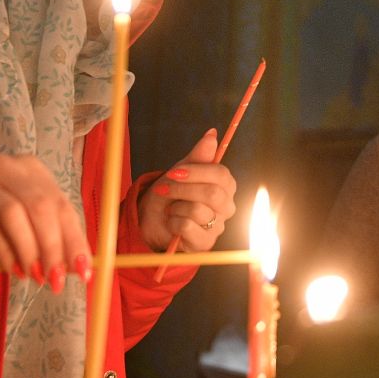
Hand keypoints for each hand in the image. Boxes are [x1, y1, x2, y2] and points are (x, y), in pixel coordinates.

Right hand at [0, 152, 89, 289]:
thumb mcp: (30, 221)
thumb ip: (55, 238)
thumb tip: (80, 268)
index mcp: (32, 169)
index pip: (61, 204)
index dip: (74, 239)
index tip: (82, 271)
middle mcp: (7, 167)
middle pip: (38, 205)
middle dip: (51, 247)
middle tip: (54, 279)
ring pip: (12, 213)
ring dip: (27, 250)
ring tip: (33, 275)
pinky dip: (3, 252)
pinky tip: (11, 269)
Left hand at [137, 128, 236, 251]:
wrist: (152, 220)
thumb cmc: (171, 194)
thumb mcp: (181, 171)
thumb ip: (198, 156)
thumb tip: (212, 134)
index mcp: (225, 186)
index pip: (221, 175)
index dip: (197, 172)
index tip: (175, 171)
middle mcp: (226, 207)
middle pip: (213, 193)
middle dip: (183, 189)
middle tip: (164, 188)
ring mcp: (217, 226)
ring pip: (199, 210)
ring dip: (175, 206)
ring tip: (170, 208)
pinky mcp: (205, 243)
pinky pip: (188, 227)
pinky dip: (173, 222)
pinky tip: (172, 223)